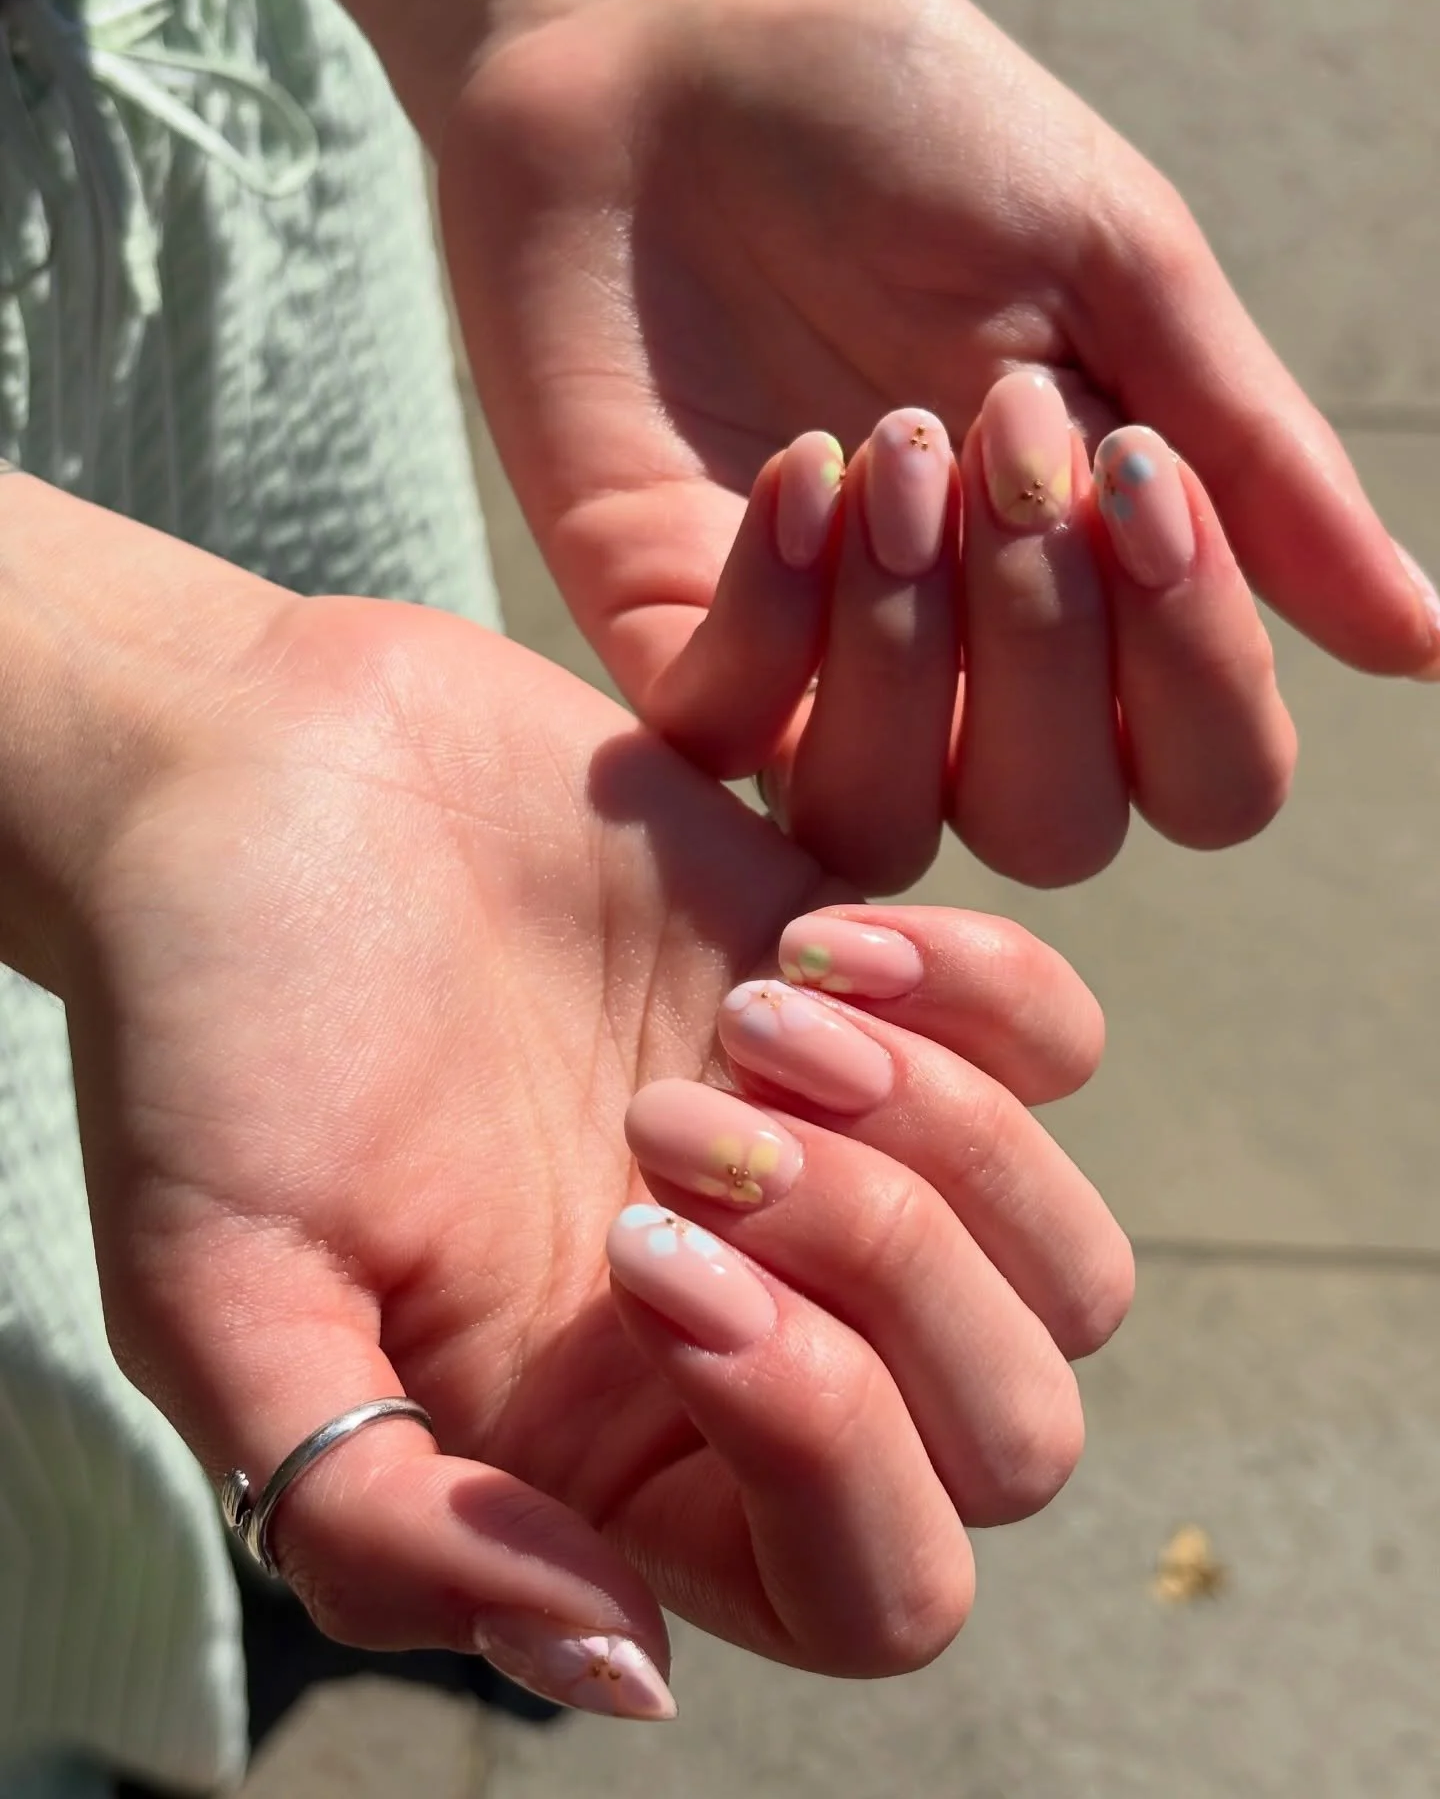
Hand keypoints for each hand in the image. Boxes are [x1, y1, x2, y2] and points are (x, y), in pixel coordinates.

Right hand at [68, 590, 1127, 1709]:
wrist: (264, 780)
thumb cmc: (216, 1036)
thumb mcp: (227, 1300)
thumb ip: (380, 1519)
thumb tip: (623, 1671)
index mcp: (618, 1454)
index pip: (869, 1593)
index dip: (820, 1446)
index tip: (642, 1253)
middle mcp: (758, 1333)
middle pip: (1012, 1440)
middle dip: (888, 1269)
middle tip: (673, 1117)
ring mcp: (836, 1168)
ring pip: (1073, 1264)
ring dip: (939, 1131)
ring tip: (748, 1014)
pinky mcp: (873, 1004)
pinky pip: (1062, 1049)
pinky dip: (979, 992)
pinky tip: (806, 934)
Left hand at [439, 0, 1438, 878]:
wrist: (666, 64)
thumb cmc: (902, 138)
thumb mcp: (1111, 260)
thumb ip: (1252, 459)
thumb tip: (1418, 645)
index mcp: (1101, 584)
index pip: (1206, 774)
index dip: (1199, 673)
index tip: (1136, 471)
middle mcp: (966, 664)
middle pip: (1060, 830)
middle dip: (1049, 646)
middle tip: (1003, 432)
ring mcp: (810, 666)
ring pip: (890, 824)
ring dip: (912, 654)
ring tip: (890, 452)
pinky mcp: (670, 638)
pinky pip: (732, 736)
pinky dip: (778, 616)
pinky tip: (793, 469)